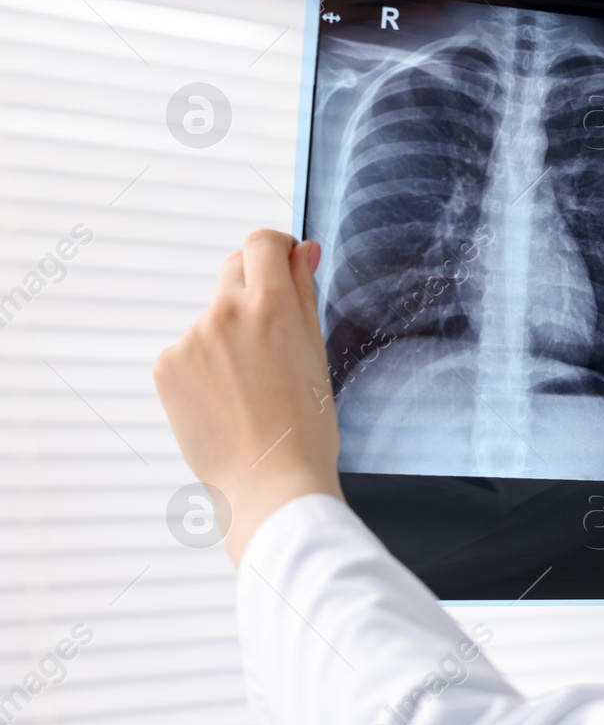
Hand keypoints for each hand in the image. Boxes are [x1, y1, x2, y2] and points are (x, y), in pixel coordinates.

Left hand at [153, 230, 341, 563]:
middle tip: (272, 336)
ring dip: (230, 334)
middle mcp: (225, 312)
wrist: (270, 481)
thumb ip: (304, 293)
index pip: (262, 242)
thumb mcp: (317, 351)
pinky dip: (206, 365)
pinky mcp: (166, 365)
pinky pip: (189, 349)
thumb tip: (302, 251)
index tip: (283, 263)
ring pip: (214, 316)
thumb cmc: (306, 424)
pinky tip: (226, 399)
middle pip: (234, 270)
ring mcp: (190, 339)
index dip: (276, 248)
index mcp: (272, 305)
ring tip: (251, 386)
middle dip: (254, 288)